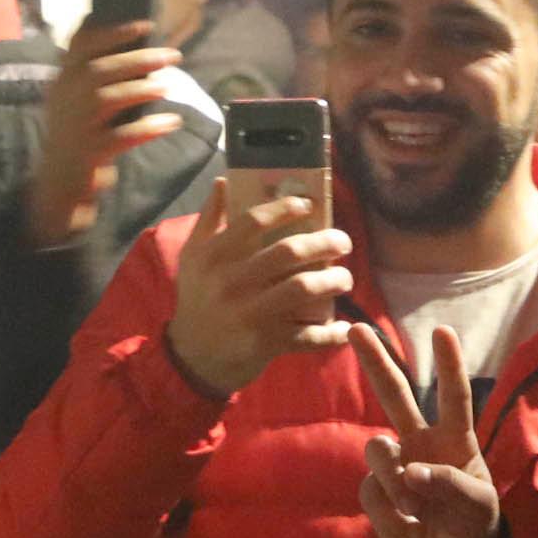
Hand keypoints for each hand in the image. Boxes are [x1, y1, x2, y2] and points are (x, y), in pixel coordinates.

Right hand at [28, 16, 189, 248]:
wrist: (58, 183)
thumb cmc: (76, 135)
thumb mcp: (75, 101)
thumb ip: (96, 76)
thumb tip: (140, 51)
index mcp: (62, 82)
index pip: (80, 46)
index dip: (113, 32)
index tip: (145, 25)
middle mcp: (65, 100)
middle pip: (99, 70)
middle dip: (138, 59)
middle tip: (172, 55)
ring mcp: (76, 127)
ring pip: (109, 99)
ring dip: (142, 89)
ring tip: (167, 86)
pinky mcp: (90, 153)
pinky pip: (123, 137)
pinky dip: (149, 128)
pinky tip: (171, 122)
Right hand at [163, 180, 353, 396]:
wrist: (192, 356)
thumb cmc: (198, 298)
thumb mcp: (193, 257)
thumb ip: (209, 218)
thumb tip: (224, 181)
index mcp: (214, 256)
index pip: (254, 221)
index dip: (286, 208)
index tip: (308, 205)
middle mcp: (232, 282)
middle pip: (289, 252)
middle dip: (325, 242)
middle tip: (343, 242)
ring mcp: (250, 313)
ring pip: (304, 289)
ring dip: (334, 281)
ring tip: (344, 278)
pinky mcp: (266, 343)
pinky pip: (308, 336)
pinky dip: (332, 334)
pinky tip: (345, 328)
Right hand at [357, 323, 502, 537]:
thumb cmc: (473, 525)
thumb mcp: (477, 508)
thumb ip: (449, 485)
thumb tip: (411, 471)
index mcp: (454, 440)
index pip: (453, 397)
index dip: (448, 365)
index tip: (442, 332)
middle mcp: (420, 443)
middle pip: (395, 394)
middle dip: (376, 361)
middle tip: (356, 328)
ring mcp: (395, 465)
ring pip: (378, 450)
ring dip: (392, 475)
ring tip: (414, 504)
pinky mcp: (375, 491)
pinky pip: (371, 489)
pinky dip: (388, 509)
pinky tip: (405, 520)